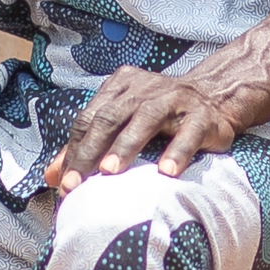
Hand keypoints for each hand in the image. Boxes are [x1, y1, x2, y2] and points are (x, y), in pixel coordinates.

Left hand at [51, 68, 244, 189]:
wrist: (215, 96)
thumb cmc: (161, 115)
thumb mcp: (123, 122)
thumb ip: (88, 145)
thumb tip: (53, 176)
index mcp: (121, 87)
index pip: (90, 117)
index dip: (75, 149)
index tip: (64, 182)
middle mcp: (145, 89)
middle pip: (111, 116)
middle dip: (91, 150)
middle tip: (78, 182)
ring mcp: (175, 100)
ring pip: (146, 119)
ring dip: (126, 146)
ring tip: (110, 171)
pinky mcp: (202, 117)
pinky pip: (188, 134)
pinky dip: (176, 152)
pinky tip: (165, 173)